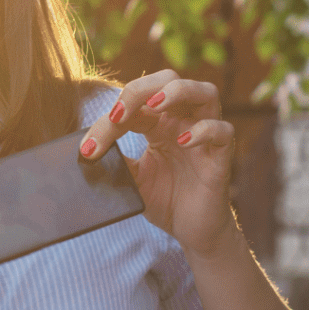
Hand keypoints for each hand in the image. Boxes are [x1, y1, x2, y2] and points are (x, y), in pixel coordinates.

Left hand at [80, 71, 236, 256]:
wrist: (191, 230)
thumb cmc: (165, 198)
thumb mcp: (132, 179)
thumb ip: (115, 161)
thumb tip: (85, 152)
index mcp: (159, 123)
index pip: (135, 103)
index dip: (111, 117)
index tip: (89, 147)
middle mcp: (183, 122)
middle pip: (170, 79)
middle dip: (141, 88)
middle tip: (118, 114)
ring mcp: (204, 136)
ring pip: (205, 92)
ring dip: (178, 92)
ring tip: (154, 106)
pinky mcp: (221, 156)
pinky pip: (223, 131)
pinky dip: (204, 130)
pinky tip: (183, 142)